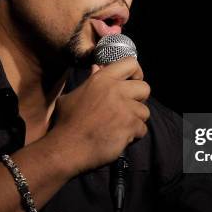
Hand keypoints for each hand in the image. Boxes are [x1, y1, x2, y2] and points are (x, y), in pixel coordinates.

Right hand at [50, 57, 150, 176]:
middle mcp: (115, 90)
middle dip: (139, 99)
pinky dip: (134, 135)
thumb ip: (90, 81)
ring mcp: (124, 108)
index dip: (136, 73)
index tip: (134, 81)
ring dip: (135, 120)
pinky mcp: (130, 126)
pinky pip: (142, 129)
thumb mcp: (72, 96)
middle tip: (128, 108)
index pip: (130, 63)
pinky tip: (120, 138)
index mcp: (102, 79)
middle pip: (145, 87)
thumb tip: (97, 67)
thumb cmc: (66, 123)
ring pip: (145, 111)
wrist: (67, 148)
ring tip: (121, 127)